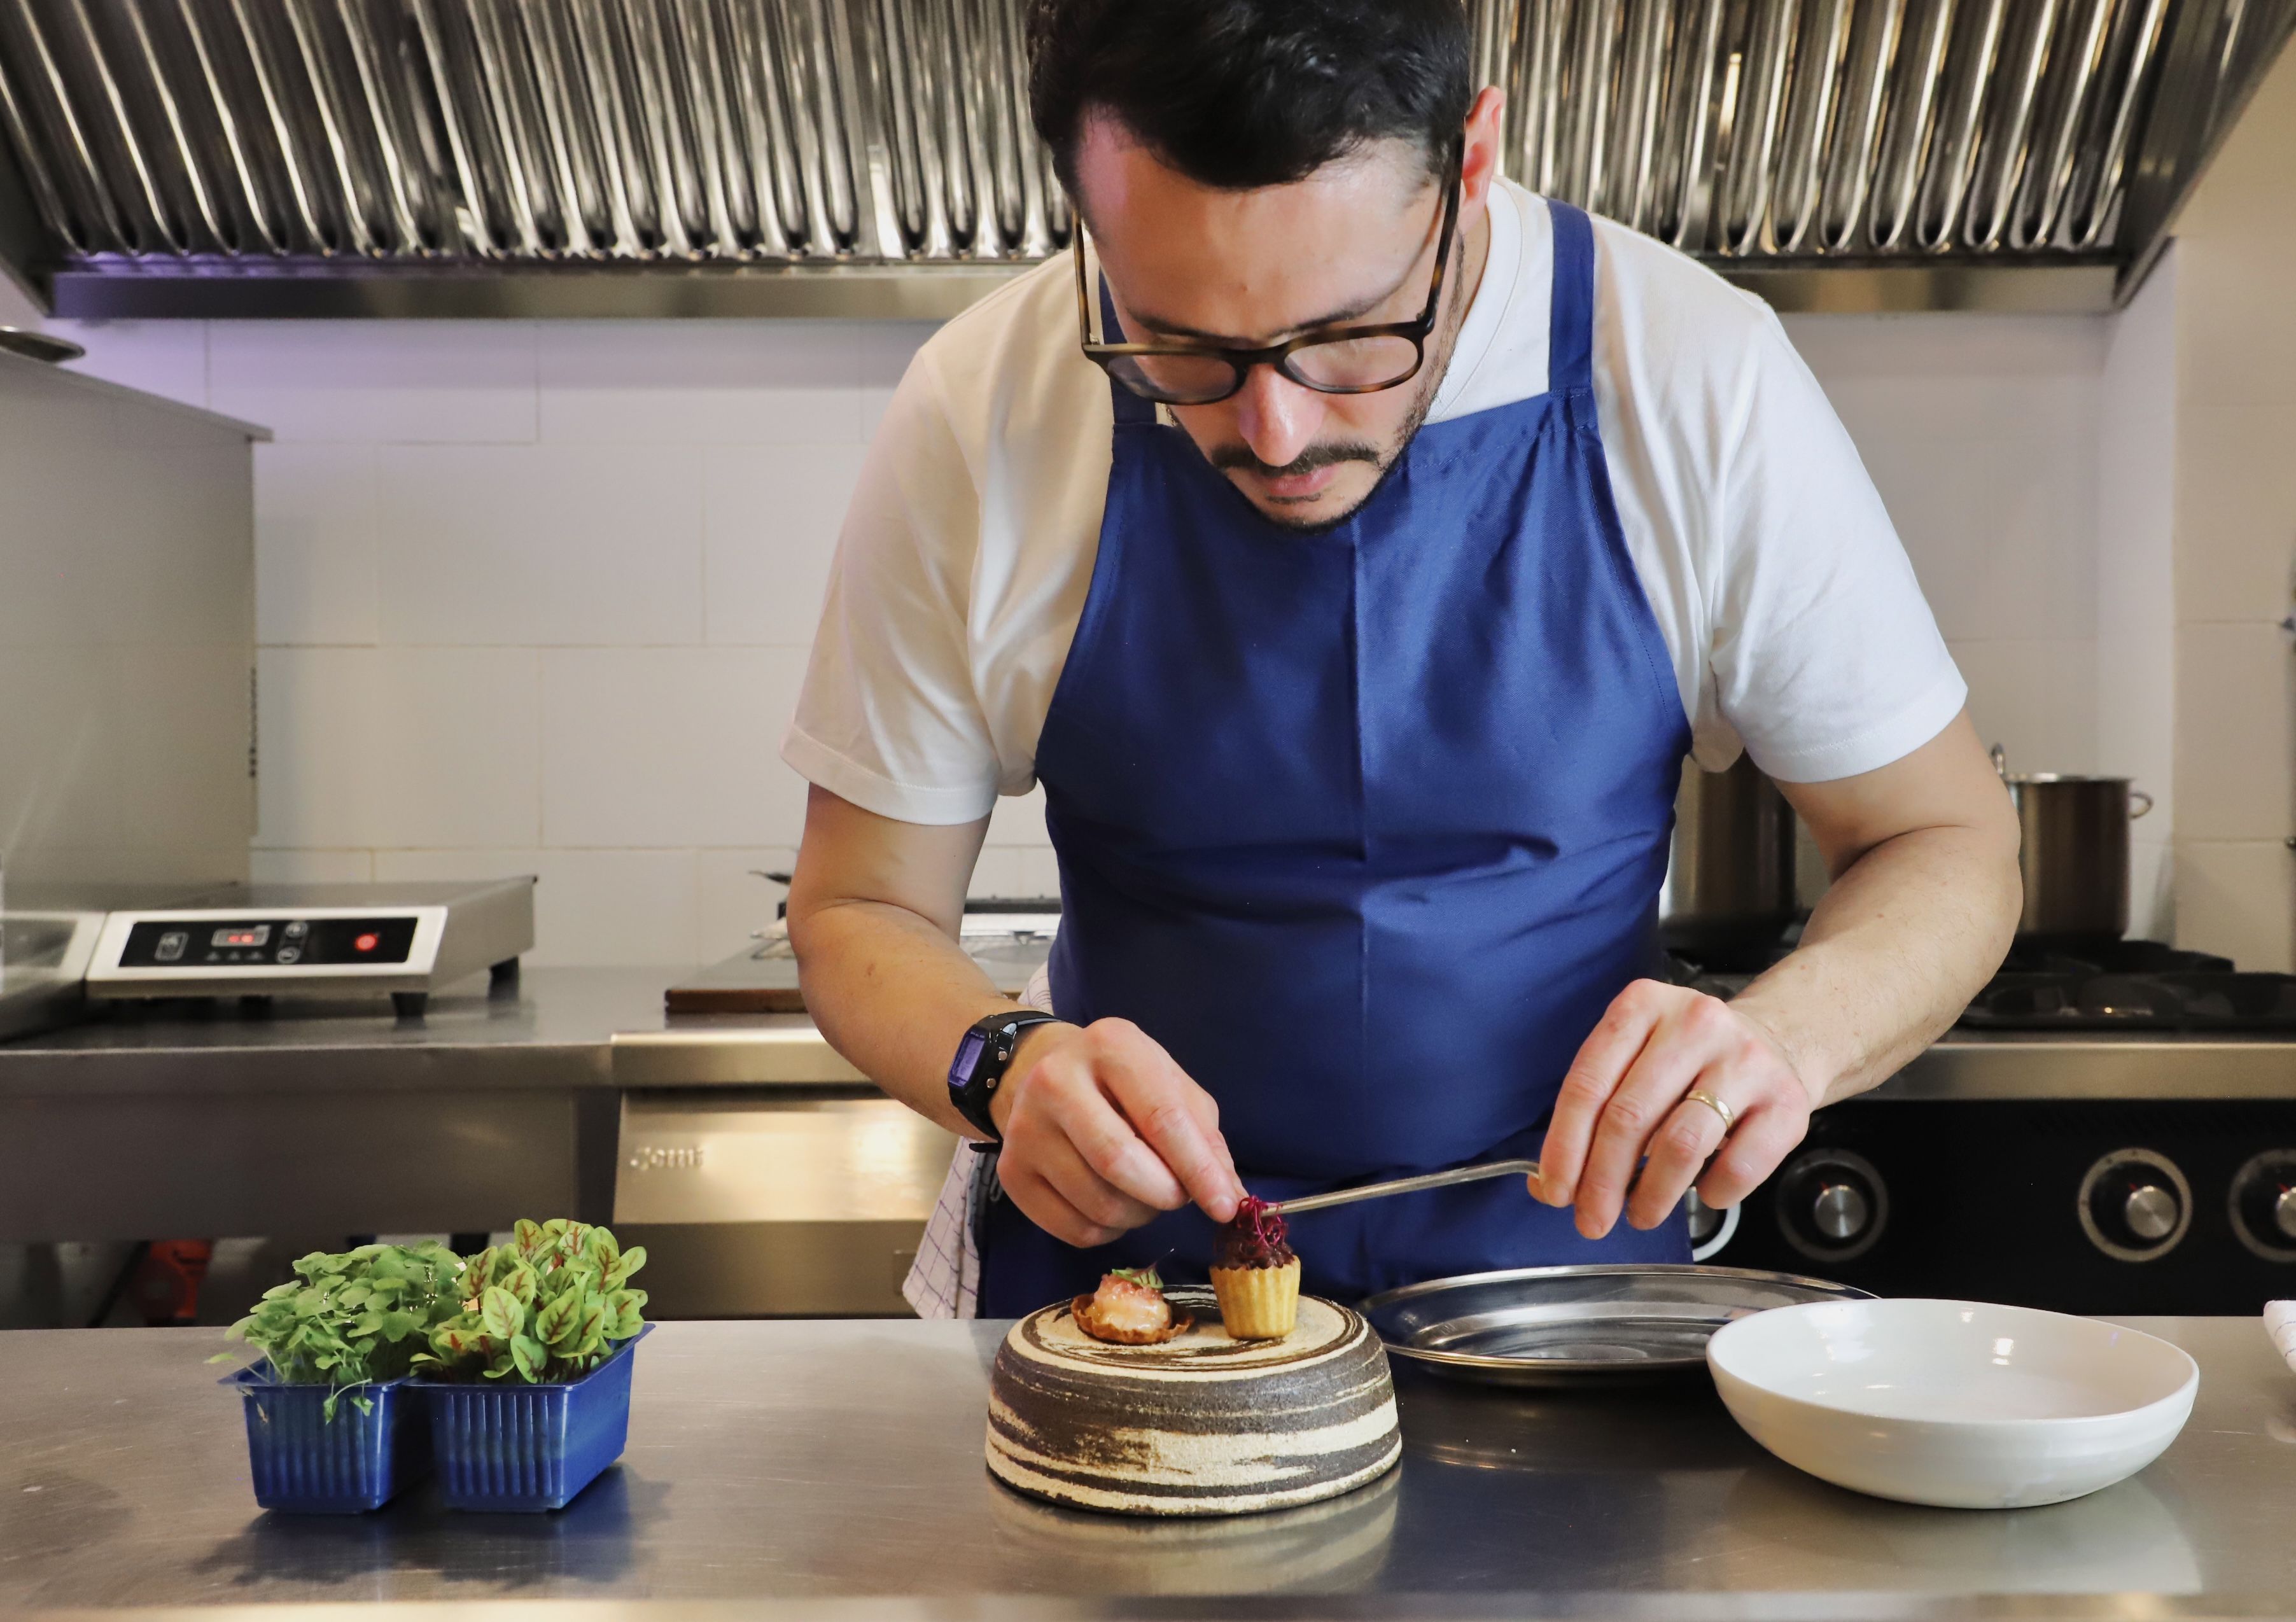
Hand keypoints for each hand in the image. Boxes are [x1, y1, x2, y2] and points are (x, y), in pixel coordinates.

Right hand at [991, 1017, 1244, 1247]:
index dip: (1198, 1170)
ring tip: (1145, 1193)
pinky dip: (1107, 1231)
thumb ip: (1205, 1139)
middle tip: (1179, 1196)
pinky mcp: (1010, 1171)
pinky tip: (1112, 1203)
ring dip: (1138, 1215)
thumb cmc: (1123, 1082)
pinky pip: (1073, 1229)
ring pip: (1097, 1203)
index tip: (1224, 1207)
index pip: (1162, 1117)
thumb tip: (1229, 1198)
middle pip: (1119, 1162)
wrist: (1042, 1071)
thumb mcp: (1172, 1088)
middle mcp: (1056, 1080)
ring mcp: (1025, 1127)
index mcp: (1110, 1046)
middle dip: (1165, 1194)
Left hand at [1535, 980, 1819, 1239]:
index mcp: (1641, 1006)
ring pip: (1682, 1145)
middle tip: (1592, 1220)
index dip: (1564, 1146)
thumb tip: (1548, 1183)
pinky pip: (1738, 1165)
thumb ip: (1593, 1110)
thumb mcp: (1635, 1060)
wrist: (1778, 1041)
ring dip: (1652, 1195)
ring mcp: (1745, 1060)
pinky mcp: (1786, 1099)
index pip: (1588, 1084)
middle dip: (1602, 1181)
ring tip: (1640, 1215)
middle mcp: (1694, 1023)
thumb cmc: (1690, 1060)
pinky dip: (1713, 1193)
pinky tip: (1704, 1193)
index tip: (1555, 1191)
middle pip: (1628, 1117)